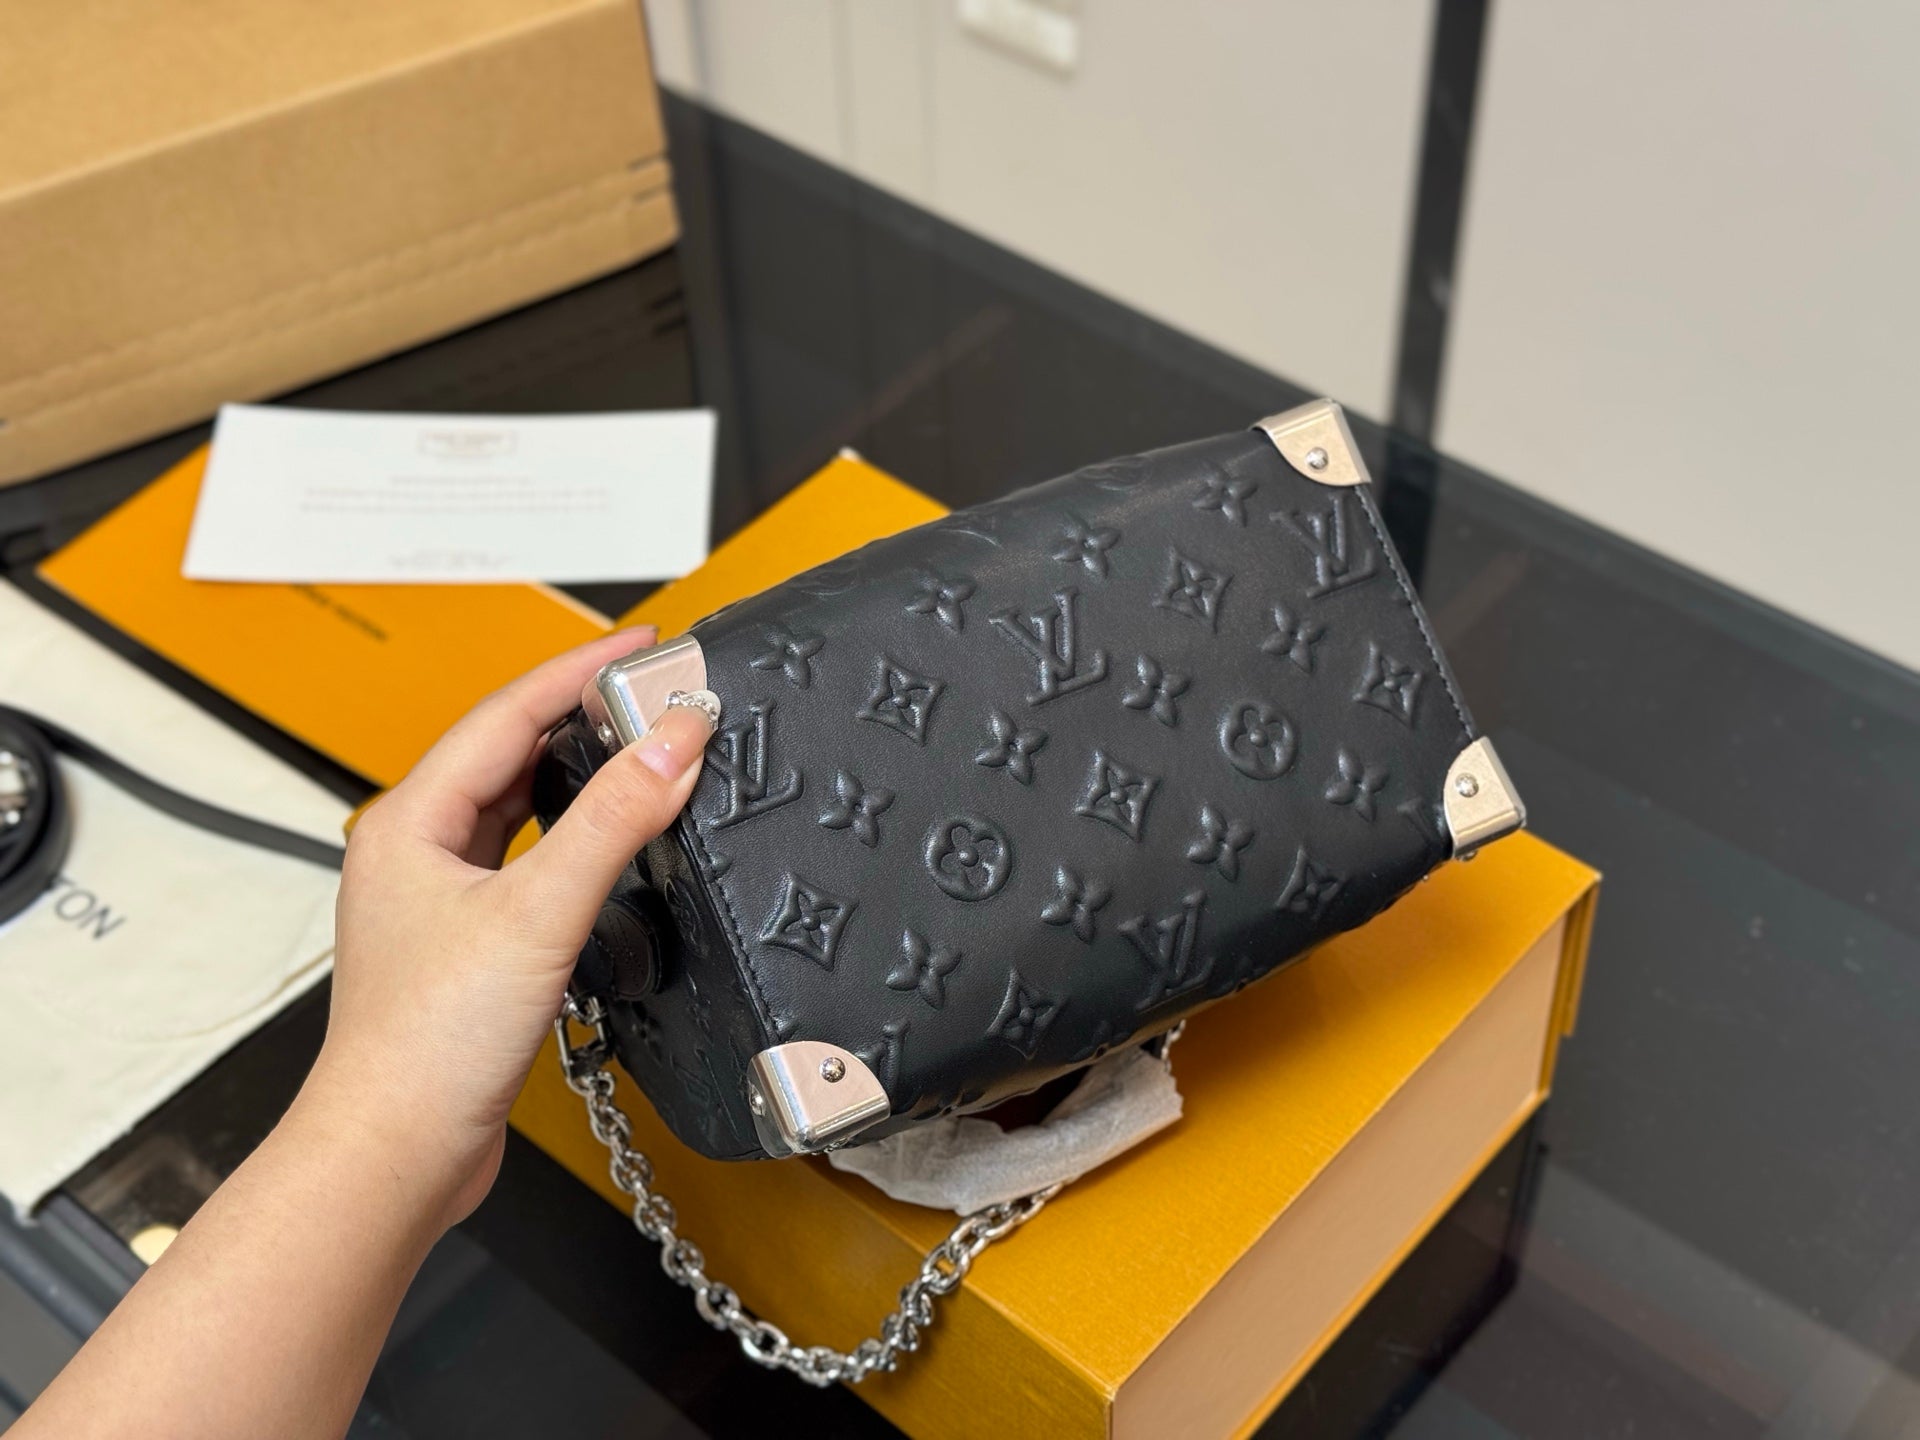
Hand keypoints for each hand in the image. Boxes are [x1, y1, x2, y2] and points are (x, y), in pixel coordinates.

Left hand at [299, 627, 714, 1230]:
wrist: (397, 1154)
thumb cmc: (427, 1047)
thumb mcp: (539, 914)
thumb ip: (612, 821)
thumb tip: (672, 742)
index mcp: (409, 823)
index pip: (506, 714)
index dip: (578, 671)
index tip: (642, 647)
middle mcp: (415, 852)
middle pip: (509, 753)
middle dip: (581, 715)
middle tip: (652, 692)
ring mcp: (438, 900)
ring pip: (517, 808)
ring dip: (576, 774)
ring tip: (637, 747)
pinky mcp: (468, 946)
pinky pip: (527, 861)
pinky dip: (573, 837)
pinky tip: (605, 844)